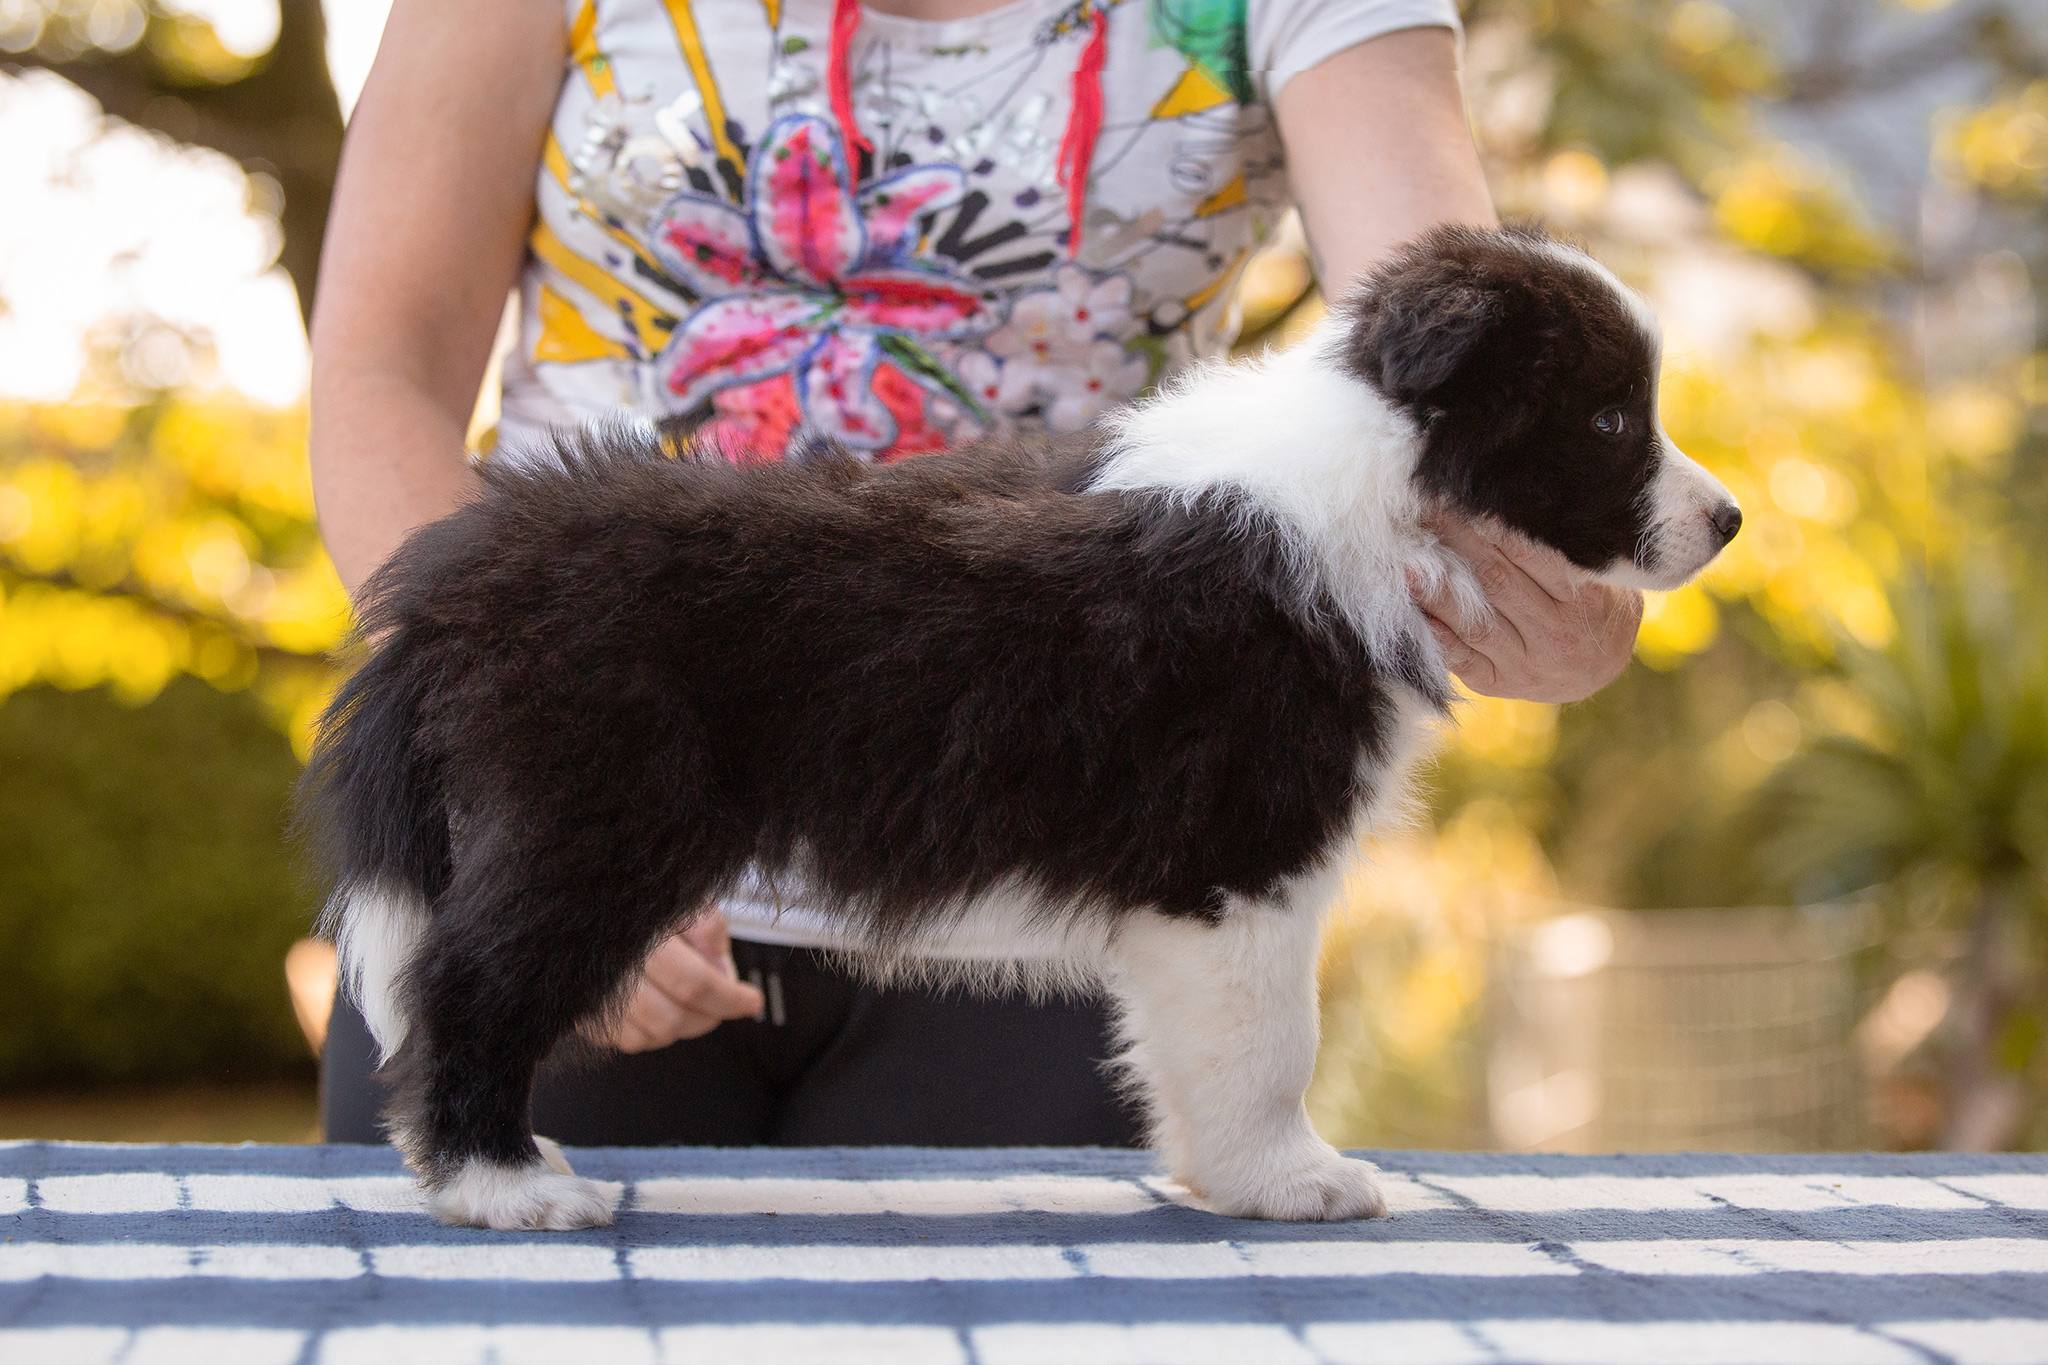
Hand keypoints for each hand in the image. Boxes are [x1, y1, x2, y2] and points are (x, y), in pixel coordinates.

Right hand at [607, 911, 764, 1052]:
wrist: (595, 908)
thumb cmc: (642, 905)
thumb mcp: (682, 897)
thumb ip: (706, 925)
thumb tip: (718, 966)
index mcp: (639, 937)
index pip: (693, 984)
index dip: (729, 999)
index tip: (751, 1001)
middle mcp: (611, 969)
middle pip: (671, 1018)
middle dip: (709, 1016)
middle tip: (725, 1001)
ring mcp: (593, 996)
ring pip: (650, 1035)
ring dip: (683, 1025)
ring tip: (693, 999)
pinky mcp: (582, 1014)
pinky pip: (628, 1041)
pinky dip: (654, 1032)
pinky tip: (664, 1006)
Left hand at [1413, 515, 1643, 702]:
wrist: (1603, 669)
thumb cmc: (1593, 606)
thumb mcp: (1596, 577)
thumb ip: (1558, 551)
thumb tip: (1498, 508)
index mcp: (1584, 599)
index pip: (1529, 553)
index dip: (1490, 522)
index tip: (1460, 496)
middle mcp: (1557, 634)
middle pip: (1496, 581)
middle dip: (1456, 544)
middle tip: (1424, 513)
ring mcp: (1527, 664)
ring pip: (1476, 623)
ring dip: (1437, 592)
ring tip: (1406, 565)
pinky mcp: (1501, 684)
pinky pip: (1464, 663)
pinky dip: (1439, 640)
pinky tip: (1416, 619)